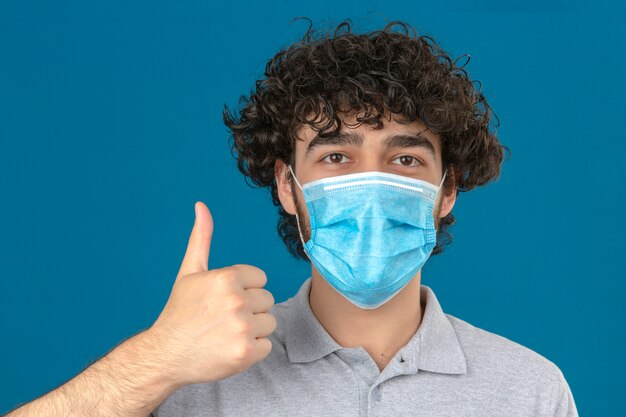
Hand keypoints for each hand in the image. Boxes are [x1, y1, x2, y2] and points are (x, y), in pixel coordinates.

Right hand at [148, 201, 275, 385]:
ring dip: (252, 329)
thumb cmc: (180, 312)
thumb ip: (201, 238)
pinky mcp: (246, 353)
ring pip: (269, 322)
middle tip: (223, 318)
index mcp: (226, 277)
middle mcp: (236, 301)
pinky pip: (267, 345)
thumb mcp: (190, 272)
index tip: (222, 300)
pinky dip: (252, 350)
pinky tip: (229, 348)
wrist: (165, 355)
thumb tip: (201, 205)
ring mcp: (242, 328)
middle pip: (267, 300)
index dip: (243, 289)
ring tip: (226, 333)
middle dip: (249, 309)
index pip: (260, 279)